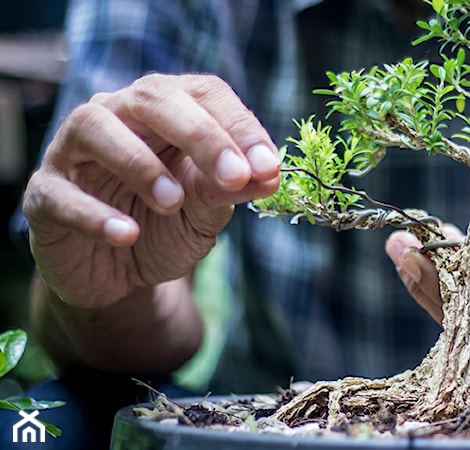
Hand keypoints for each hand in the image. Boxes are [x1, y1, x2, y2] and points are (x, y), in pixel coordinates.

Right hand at [24, 74, 280, 308]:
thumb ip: (230, 190)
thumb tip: (269, 176)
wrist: (118, 274)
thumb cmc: (165, 226)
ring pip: (94, 127)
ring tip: (173, 202)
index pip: (205, 94)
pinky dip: (93, 213)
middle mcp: (117, 115)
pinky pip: (60, 193)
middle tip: (235, 176)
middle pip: (153, 99)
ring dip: (140, 164)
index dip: (239, 126)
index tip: (268, 167)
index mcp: (167, 109)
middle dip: (201, 135)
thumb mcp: (205, 211)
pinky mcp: (44, 193)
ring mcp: (73, 151)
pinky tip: (125, 234)